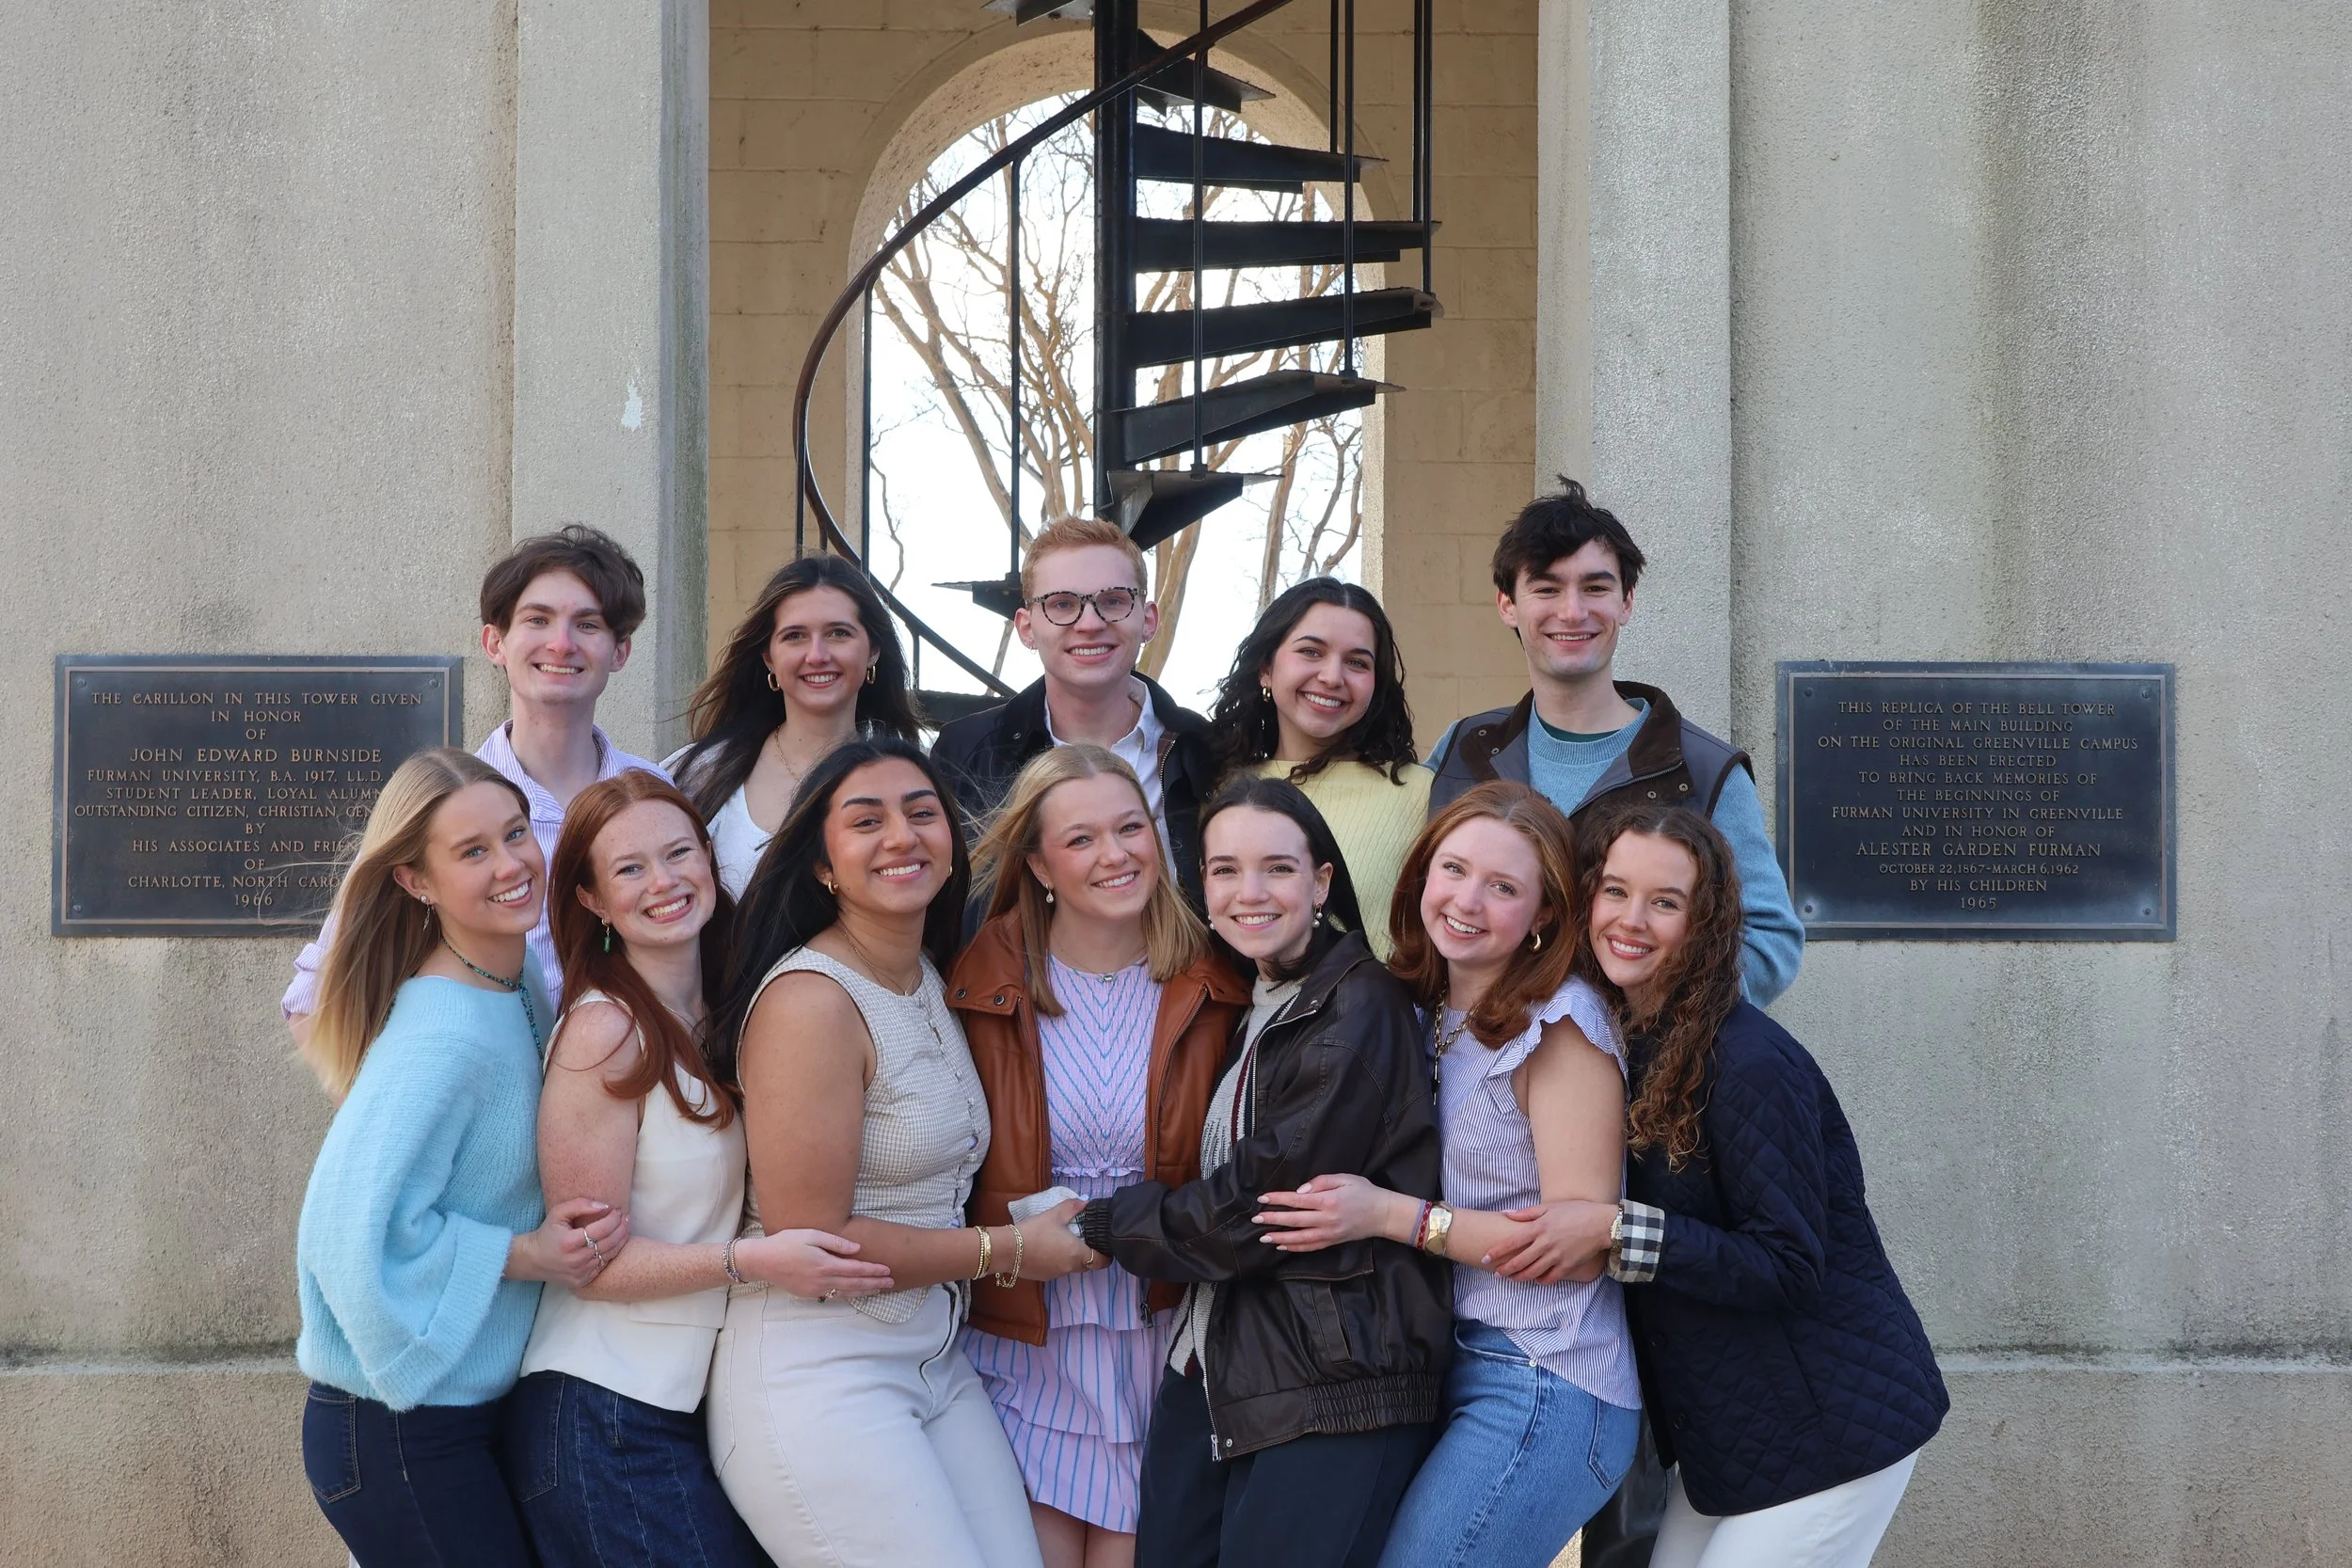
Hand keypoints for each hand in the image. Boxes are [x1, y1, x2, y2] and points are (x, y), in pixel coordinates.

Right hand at [508, 1198, 629, 1287]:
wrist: (533, 1260)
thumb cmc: (547, 1233)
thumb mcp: (558, 1213)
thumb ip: (581, 1205)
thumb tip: (605, 1206)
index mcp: (569, 1242)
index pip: (601, 1229)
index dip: (613, 1218)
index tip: (618, 1210)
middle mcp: (576, 1260)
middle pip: (609, 1242)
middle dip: (621, 1228)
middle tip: (626, 1217)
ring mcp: (580, 1273)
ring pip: (609, 1255)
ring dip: (620, 1240)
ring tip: (625, 1227)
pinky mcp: (582, 1281)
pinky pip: (603, 1266)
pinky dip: (612, 1253)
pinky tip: (615, 1242)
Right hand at [735, 1229, 894, 1299]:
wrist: (762, 1261)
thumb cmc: (786, 1243)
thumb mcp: (811, 1235)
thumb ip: (836, 1242)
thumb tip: (857, 1249)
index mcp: (825, 1265)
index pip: (856, 1270)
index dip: (873, 1270)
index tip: (888, 1270)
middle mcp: (823, 1281)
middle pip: (855, 1284)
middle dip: (874, 1283)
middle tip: (891, 1282)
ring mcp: (816, 1290)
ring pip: (846, 1293)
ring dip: (864, 1292)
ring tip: (878, 1290)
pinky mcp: (809, 1294)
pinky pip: (834, 1295)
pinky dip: (848, 1295)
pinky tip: (855, 1293)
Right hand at [1014, 1201, 1097, 1281]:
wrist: (1009, 1249)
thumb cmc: (1035, 1230)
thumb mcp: (1055, 1214)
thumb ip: (1073, 1207)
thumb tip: (1086, 1202)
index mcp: (1077, 1253)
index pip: (1100, 1262)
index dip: (1105, 1258)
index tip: (1106, 1251)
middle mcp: (1069, 1267)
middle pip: (1086, 1266)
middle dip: (1088, 1257)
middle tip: (1084, 1243)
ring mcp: (1056, 1275)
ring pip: (1070, 1268)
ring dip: (1070, 1259)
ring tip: (1062, 1245)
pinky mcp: (1043, 1278)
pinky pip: (1056, 1271)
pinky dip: (1056, 1263)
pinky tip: (1046, 1251)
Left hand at [1254, 1174, 1412, 1252]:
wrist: (1384, 1214)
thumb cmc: (1364, 1192)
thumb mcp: (1345, 1178)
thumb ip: (1321, 1181)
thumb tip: (1299, 1190)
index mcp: (1329, 1201)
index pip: (1297, 1200)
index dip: (1278, 1199)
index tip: (1262, 1198)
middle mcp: (1327, 1219)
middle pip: (1295, 1221)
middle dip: (1273, 1219)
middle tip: (1255, 1218)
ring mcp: (1330, 1233)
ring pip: (1300, 1238)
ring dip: (1280, 1237)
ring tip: (1263, 1236)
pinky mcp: (1333, 1242)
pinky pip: (1310, 1247)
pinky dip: (1295, 1247)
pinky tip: (1282, 1245)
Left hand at [1487, 1199, 1615, 1283]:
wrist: (1601, 1224)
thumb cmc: (1576, 1211)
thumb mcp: (1550, 1207)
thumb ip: (1527, 1213)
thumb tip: (1507, 1214)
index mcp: (1539, 1228)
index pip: (1511, 1242)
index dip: (1497, 1252)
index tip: (1486, 1257)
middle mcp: (1545, 1244)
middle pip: (1519, 1262)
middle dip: (1505, 1270)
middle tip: (1496, 1274)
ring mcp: (1556, 1256)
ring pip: (1532, 1272)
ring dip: (1519, 1277)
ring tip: (1511, 1279)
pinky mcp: (1567, 1266)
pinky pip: (1550, 1278)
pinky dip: (1540, 1280)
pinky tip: (1536, 1280)